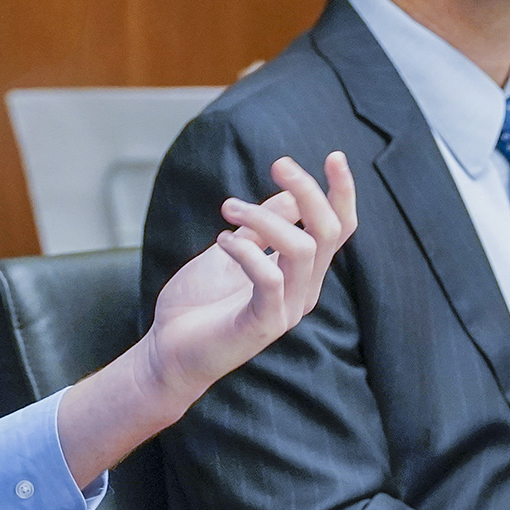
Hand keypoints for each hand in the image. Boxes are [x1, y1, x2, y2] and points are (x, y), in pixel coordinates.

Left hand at [137, 152, 357, 407]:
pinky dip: (246, 250)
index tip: (333, 155)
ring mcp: (286, 310)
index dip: (342, 193)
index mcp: (300, 273)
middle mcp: (303, 291)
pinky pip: (270, 277)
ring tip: (227, 209)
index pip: (338, 230)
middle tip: (278, 164)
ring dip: (263, 217)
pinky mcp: (263, 325)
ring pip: (302, 249)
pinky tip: (221, 241)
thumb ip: (261, 226)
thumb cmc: (198, 304)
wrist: (167, 353)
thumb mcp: (232, 250)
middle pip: (329, 232)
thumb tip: (289, 193)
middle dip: (309, 190)